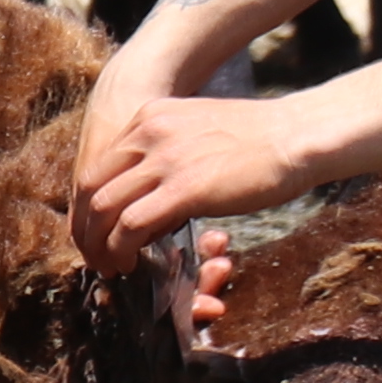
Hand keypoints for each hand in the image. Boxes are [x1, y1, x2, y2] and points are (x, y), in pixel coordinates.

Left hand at [74, 90, 318, 277]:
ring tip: (109, 265)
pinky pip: (131, 225)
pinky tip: (128, 263)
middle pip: (90, 186)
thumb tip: (151, 197)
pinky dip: (120, 249)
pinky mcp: (183, 188)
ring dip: (98, 244)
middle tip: (93, 254)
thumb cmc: (258, 140)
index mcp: (150, 117)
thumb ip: (167, 156)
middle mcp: (148, 133)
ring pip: (103, 207)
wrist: (297, 136)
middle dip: (85, 226)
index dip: (91, 204)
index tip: (97, 229)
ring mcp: (164, 160)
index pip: (100, 165)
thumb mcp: (197, 134)